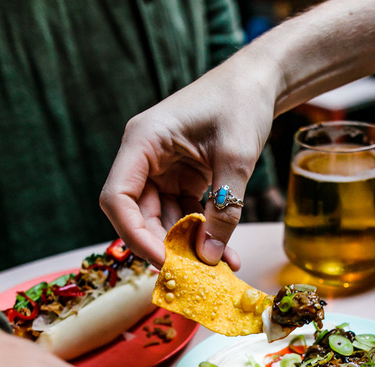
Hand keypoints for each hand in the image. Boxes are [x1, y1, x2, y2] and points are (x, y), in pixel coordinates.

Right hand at [99, 60, 276, 270]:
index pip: (117, 198)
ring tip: (218, 269)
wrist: (257, 83)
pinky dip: (201, 235)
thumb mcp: (236, 158)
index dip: (134, 234)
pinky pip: (184, 215)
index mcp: (143, 142)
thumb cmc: (241, 104)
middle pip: (139, 215)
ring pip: (164, 221)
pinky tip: (223, 254)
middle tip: (194, 275)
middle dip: (165, 247)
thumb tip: (209, 258)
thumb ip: (223, 208)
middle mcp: (145, 158)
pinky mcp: (180, 179)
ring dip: (187, 247)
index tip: (163, 260)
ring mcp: (162, 170)